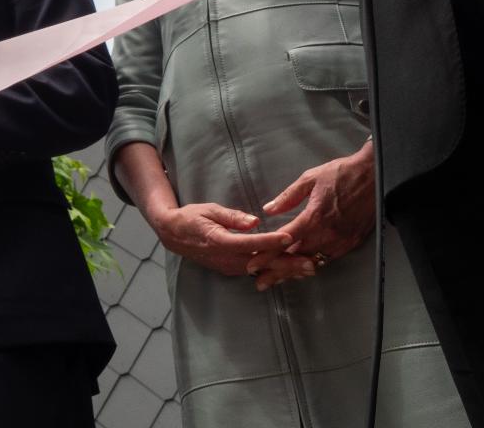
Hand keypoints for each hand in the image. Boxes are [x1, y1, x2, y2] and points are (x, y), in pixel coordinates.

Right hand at [144, 202, 307, 284]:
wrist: (173, 235)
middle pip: (261, 263)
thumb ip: (232, 216)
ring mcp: (229, 266)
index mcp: (220, 240)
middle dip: (287, 264)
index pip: (250, 242)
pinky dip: (273, 271)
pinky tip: (289, 270)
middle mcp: (226, 258)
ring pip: (261, 271)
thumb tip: (254, 221)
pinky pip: (255, 272)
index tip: (290, 236)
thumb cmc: (192, 217)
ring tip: (307, 269)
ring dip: (284, 270)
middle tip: (310, 264)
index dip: (271, 241)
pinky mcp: (231, 269)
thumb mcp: (209, 210)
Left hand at [251, 140, 376, 289]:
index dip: (267, 255)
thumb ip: (288, 197)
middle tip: (260, 281)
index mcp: (314, 217)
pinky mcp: (352, 242)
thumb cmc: (342, 173)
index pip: (285, 241)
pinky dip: (314, 264)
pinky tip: (304, 269)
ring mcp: (342, 240)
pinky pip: (329, 259)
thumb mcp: (310, 178)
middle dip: (277, 271)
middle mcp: (328, 233)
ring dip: (295, 271)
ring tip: (278, 280)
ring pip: (314, 262)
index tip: (253, 264)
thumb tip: (269, 209)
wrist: (375, 175)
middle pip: (297, 258)